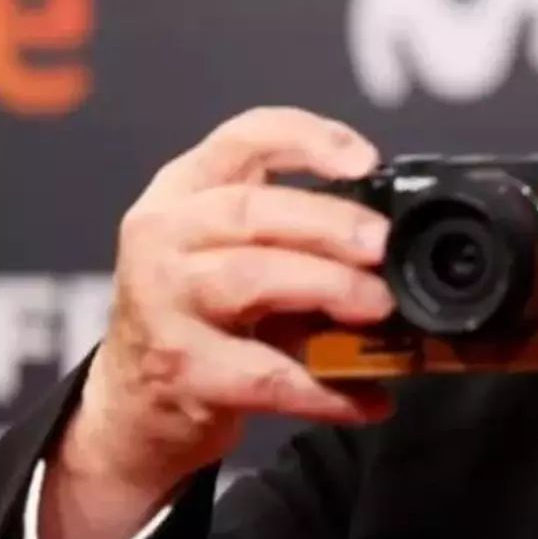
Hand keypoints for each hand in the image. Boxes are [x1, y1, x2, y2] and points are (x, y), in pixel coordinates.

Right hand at [61, 106, 396, 502]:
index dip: (308, 139)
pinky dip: (324, 388)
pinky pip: (263, 374)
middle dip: (329, 223)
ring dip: (328, 287)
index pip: (244, 139)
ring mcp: (162, 302)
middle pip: (249, 210)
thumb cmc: (207, 310)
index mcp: (186, 190)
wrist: (137, 399)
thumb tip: (401, 244)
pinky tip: (368, 397)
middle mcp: (164, 235)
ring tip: (381, 306)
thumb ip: (303, 231)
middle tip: (384, 244)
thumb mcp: (241, 250)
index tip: (367, 161)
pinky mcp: (178, 369)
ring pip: (250, 279)